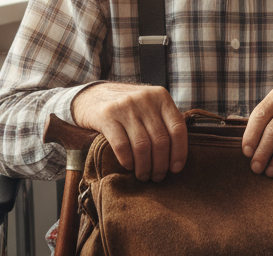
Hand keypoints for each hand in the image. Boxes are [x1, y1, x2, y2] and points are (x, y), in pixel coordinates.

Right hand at [70, 83, 187, 181]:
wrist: (92, 95)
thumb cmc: (128, 107)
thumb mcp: (150, 105)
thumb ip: (164, 121)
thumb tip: (177, 156)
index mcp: (162, 97)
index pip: (178, 128)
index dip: (179, 152)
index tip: (176, 168)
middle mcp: (146, 99)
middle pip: (160, 140)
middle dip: (161, 164)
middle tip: (158, 177)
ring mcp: (126, 106)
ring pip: (142, 146)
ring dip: (145, 166)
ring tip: (144, 176)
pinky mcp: (107, 116)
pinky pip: (122, 145)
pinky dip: (128, 160)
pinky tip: (129, 166)